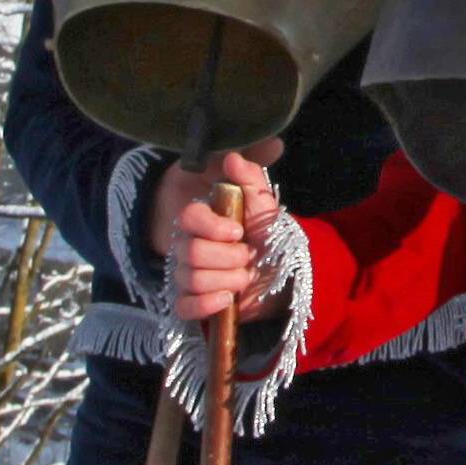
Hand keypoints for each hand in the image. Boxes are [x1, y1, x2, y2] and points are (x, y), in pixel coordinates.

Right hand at [152, 150, 279, 319]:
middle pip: (190, 252)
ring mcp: (187, 275)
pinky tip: (227, 300)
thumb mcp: (263, 205)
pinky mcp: (191, 302)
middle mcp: (188, 246)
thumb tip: (232, 158)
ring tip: (245, 277)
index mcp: (202, 220)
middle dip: (228, 257)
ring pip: (191, 279)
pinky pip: (184, 306)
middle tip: (248, 257)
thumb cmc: (266, 236)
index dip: (213, 226)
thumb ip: (250, 177)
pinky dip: (206, 305)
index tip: (238, 231)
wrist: (280, 275)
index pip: (188, 217)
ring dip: (227, 280)